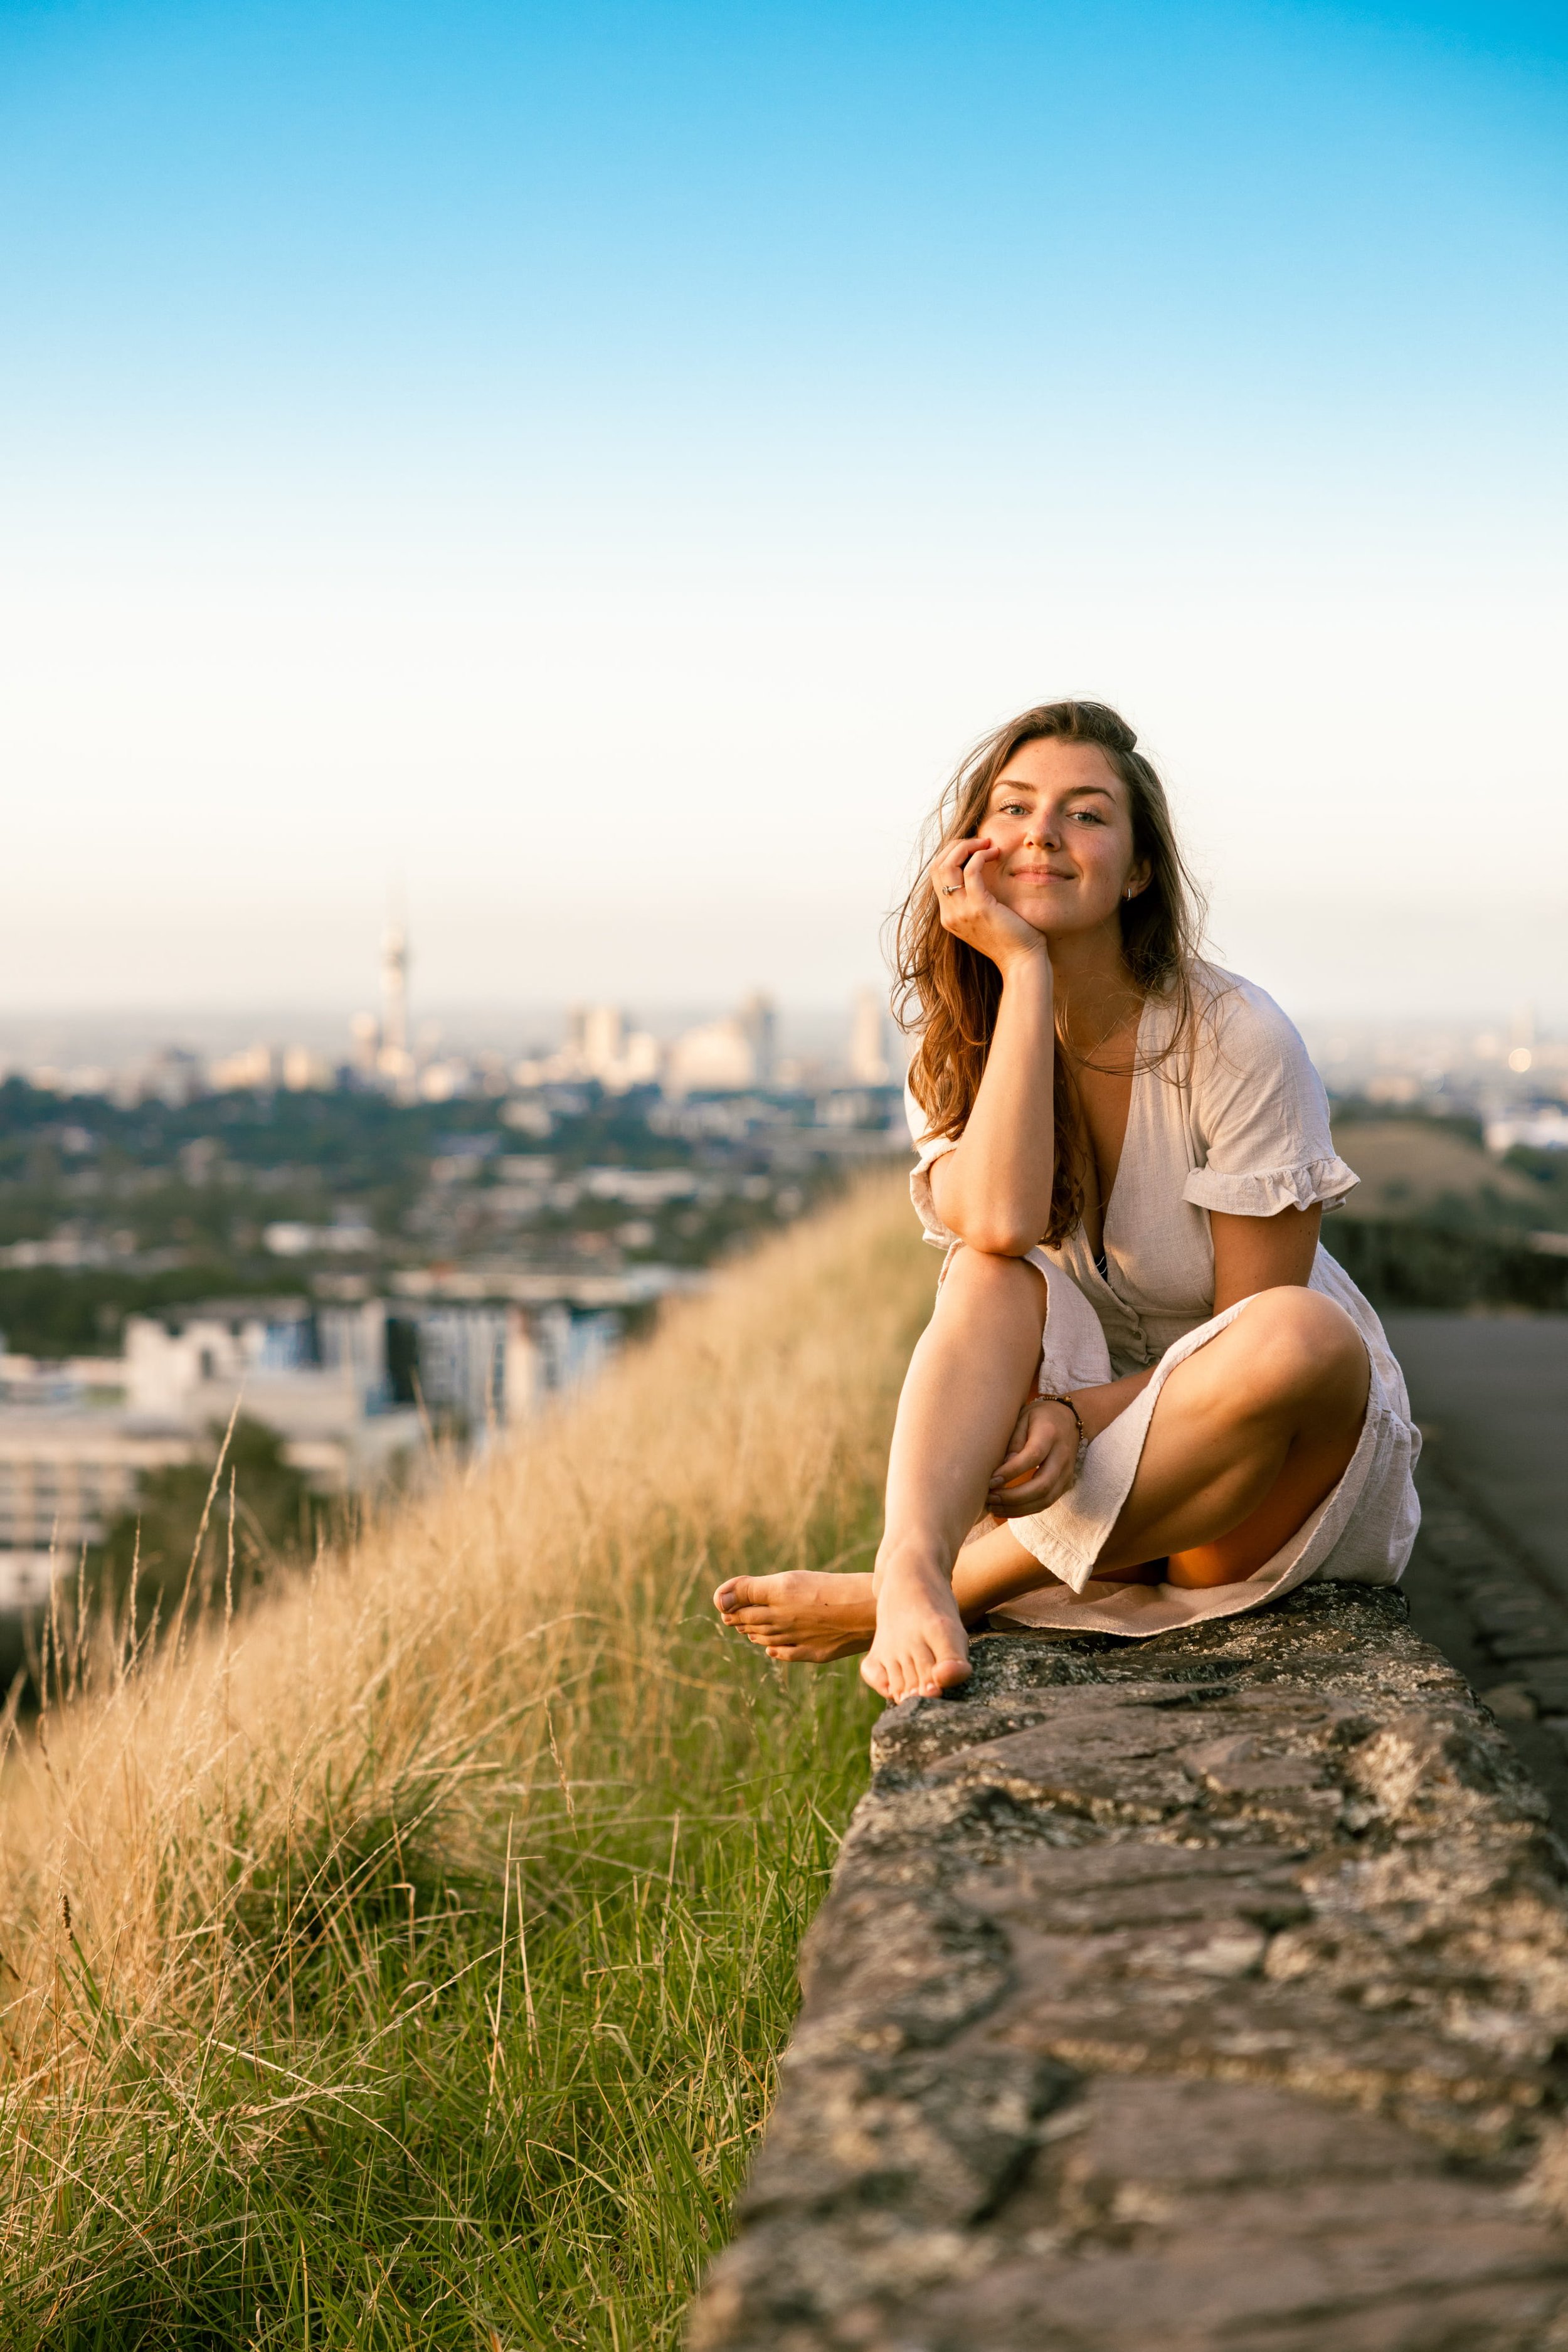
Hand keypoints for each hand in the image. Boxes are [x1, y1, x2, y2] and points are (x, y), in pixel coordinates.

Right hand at [931, 835, 1050, 975]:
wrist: (1022, 962)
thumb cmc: (1013, 939)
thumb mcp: (987, 917)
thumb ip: (977, 898)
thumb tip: (979, 871)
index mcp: (949, 915)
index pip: (937, 874)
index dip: (952, 854)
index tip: (974, 847)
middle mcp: (949, 914)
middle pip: (937, 866)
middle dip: (956, 846)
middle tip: (980, 841)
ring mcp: (961, 912)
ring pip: (947, 865)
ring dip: (966, 847)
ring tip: (987, 843)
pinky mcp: (978, 908)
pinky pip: (970, 871)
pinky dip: (980, 856)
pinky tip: (994, 853)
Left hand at [985, 1396, 1079, 1515]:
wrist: (1070, 1419)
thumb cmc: (1039, 1417)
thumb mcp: (1022, 1418)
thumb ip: (1013, 1441)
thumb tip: (1001, 1471)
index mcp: (1050, 1434)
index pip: (1032, 1457)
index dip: (1011, 1472)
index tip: (990, 1480)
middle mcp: (1062, 1456)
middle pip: (1042, 1485)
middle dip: (1013, 1497)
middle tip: (990, 1498)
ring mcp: (1067, 1472)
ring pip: (1045, 1499)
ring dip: (1018, 1508)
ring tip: (994, 1507)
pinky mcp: (1066, 1484)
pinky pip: (1046, 1503)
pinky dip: (1025, 1510)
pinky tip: (1006, 1509)